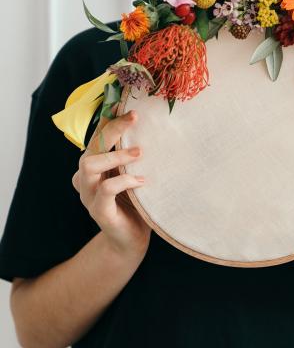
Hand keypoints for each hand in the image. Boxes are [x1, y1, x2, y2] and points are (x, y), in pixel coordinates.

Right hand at [71, 106, 151, 258]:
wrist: (130, 239)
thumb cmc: (135, 203)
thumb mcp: (133, 174)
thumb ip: (133, 156)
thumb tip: (154, 127)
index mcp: (93, 167)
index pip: (96, 137)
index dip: (110, 120)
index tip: (130, 107)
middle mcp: (86, 178)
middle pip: (91, 146)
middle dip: (112, 129)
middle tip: (135, 118)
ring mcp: (89, 196)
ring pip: (90, 165)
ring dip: (116, 155)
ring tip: (140, 153)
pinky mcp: (99, 211)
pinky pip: (106, 190)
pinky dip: (125, 181)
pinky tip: (142, 181)